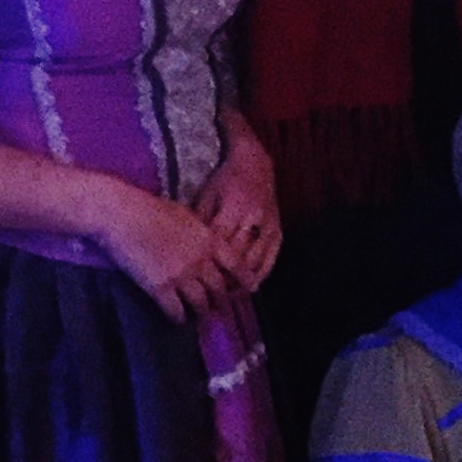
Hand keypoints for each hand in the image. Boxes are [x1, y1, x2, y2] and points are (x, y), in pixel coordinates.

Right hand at [98, 180, 236, 320]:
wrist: (122, 214)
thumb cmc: (150, 208)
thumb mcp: (185, 215)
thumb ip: (200, 233)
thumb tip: (206, 243)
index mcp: (208, 240)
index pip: (236, 265)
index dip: (245, 279)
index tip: (251, 289)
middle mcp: (200, 261)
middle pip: (220, 289)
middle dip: (223, 301)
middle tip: (222, 308)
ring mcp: (181, 276)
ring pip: (201, 303)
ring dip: (202, 312)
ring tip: (201, 316)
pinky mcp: (160, 288)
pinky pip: (176, 310)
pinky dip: (178, 317)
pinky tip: (177, 318)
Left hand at [192, 119, 281, 288]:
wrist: (256, 164)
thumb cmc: (225, 179)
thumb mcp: (206, 194)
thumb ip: (198, 220)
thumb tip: (183, 247)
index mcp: (233, 208)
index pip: (218, 244)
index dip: (207, 265)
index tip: (194, 281)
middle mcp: (253, 219)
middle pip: (236, 257)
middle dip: (222, 279)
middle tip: (208, 297)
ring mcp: (268, 227)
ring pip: (254, 262)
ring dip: (240, 282)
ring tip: (226, 298)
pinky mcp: (277, 231)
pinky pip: (270, 258)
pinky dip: (260, 275)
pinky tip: (249, 287)